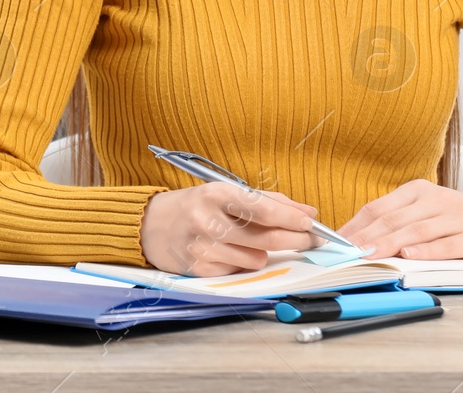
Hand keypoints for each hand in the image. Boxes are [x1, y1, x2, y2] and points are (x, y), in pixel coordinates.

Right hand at [140, 183, 322, 274]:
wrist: (150, 225)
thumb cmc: (195, 206)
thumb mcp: (225, 193)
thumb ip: (268, 201)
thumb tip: (308, 211)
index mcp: (216, 194)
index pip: (264, 209)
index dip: (293, 218)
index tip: (311, 223)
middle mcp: (207, 220)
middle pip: (268, 238)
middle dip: (297, 240)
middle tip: (312, 239)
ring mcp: (203, 248)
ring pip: (257, 259)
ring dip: (263, 253)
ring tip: (248, 242)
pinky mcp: (200, 269)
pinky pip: (240, 271)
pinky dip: (242, 263)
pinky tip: (229, 252)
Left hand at [338, 179, 462, 260]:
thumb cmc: (457, 218)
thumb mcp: (425, 210)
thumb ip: (397, 221)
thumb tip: (359, 238)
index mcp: (417, 190)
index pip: (378, 207)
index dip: (355, 224)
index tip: (335, 241)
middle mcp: (434, 200)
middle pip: (393, 219)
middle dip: (366, 235)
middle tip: (345, 250)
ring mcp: (455, 218)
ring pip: (416, 230)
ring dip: (389, 243)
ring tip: (368, 253)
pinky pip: (446, 244)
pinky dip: (426, 250)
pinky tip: (410, 255)